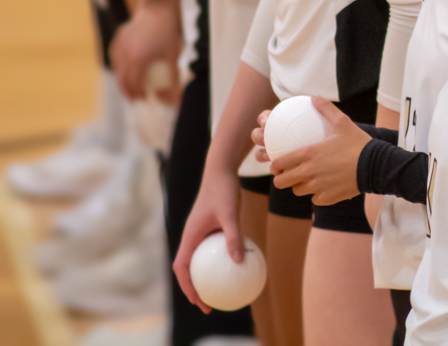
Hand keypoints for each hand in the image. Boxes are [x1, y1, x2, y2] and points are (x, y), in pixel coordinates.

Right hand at [109, 0, 181, 101]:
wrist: (160, 8)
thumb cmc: (169, 32)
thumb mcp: (173, 56)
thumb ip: (174, 77)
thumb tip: (176, 98)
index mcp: (138, 60)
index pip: (134, 84)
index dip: (138, 94)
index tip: (144, 99)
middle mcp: (125, 54)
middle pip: (122, 79)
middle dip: (128, 91)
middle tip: (135, 98)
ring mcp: (120, 45)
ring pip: (117, 68)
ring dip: (122, 79)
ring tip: (129, 86)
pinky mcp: (119, 37)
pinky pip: (115, 56)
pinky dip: (119, 65)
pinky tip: (124, 69)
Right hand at [173, 168, 243, 313]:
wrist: (222, 170)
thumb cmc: (224, 190)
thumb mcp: (230, 213)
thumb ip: (233, 236)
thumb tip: (239, 262)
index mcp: (190, 235)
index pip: (182, 267)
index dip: (187, 287)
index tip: (198, 301)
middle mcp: (193, 235)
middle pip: (188, 268)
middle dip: (195, 288)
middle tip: (210, 303)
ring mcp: (201, 232)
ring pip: (201, 259)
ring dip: (207, 275)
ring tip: (223, 289)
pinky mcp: (212, 227)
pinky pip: (214, 249)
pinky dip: (221, 259)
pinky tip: (240, 264)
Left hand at [260, 96, 370, 205]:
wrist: (375, 165)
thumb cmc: (358, 143)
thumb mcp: (342, 123)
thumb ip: (326, 109)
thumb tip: (314, 96)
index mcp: (308, 154)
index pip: (279, 163)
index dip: (275, 165)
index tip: (278, 164)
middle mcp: (309, 172)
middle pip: (281, 182)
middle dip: (281, 179)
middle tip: (288, 175)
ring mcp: (317, 187)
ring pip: (297, 191)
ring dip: (300, 186)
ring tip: (307, 180)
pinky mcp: (327, 198)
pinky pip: (314, 199)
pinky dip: (317, 194)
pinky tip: (324, 187)